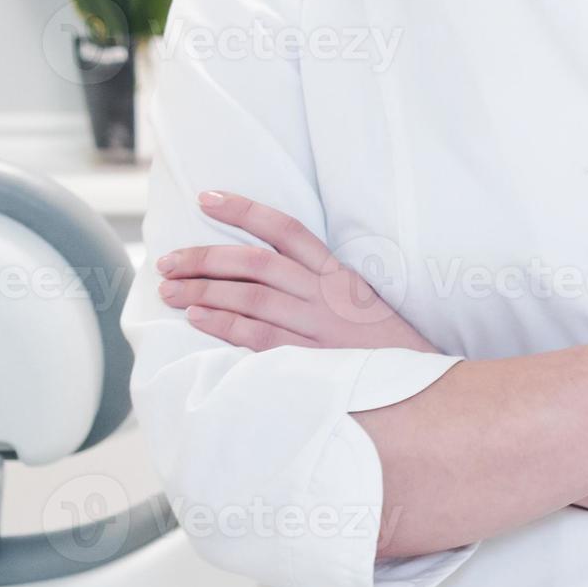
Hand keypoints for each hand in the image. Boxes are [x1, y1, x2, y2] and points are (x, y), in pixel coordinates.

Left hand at [156, 191, 436, 352]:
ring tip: (169, 291)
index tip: (206, 197)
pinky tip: (197, 318)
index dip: (243, 209)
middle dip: (205, 257)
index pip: (284, 228)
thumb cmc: (381, 347)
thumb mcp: (357, 302)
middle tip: (168, 261)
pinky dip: (224, 325)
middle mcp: (325, 293)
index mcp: (336, 273)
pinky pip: (259, 337)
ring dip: (204, 291)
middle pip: (255, 261)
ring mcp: (318, 326)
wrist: (419, 389)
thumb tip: (261, 273)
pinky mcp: (310, 359)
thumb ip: (317, 284)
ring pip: (251, 297)